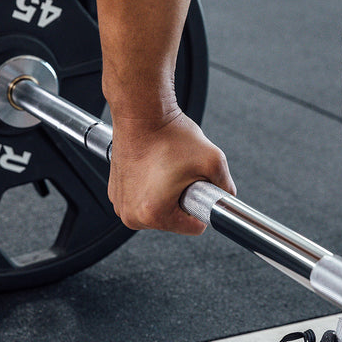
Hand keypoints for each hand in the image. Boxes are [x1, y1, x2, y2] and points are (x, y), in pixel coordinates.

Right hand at [107, 109, 235, 234]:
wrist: (141, 113)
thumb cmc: (168, 134)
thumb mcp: (213, 161)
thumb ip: (226, 187)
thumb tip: (226, 197)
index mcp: (153, 214)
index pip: (194, 228)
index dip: (202, 205)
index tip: (196, 187)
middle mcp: (132, 214)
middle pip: (174, 221)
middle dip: (182, 199)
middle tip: (180, 174)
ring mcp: (121, 204)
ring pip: (157, 211)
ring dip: (166, 195)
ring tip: (166, 170)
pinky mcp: (115, 193)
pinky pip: (141, 200)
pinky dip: (150, 188)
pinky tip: (153, 168)